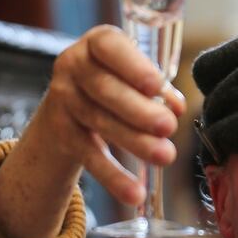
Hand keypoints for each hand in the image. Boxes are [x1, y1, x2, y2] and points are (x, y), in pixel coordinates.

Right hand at [0, 25, 185, 237]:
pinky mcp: (62, 134)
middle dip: (139, 110)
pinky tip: (134, 193)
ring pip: (99, 123)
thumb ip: (155, 88)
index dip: (133, 66)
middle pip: (105, 90)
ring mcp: (63, 100)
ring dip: (135, 142)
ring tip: (165, 156)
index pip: (110, 47)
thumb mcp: (130, 75)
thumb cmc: (115, 85)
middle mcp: (73, 66)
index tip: (156, 85)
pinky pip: (90, 156)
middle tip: (168, 127)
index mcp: (96, 44)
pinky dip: (114, 177)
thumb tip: (175, 107)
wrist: (67, 109)